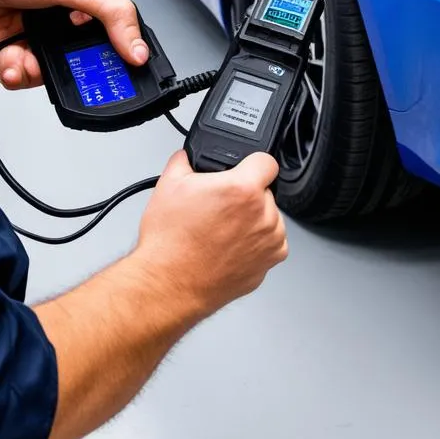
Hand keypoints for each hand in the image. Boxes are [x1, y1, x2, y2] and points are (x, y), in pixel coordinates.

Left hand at [0, 0, 149, 94]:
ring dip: (32, 70)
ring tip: (16, 57)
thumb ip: (106, 12)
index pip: (112, 21)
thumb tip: (135, 43)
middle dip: (70, 63)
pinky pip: (24, 81)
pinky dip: (10, 76)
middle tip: (56, 58)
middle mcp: (58, 16)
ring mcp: (36, 39)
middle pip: (84, 54)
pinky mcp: (13, 59)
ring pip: (53, 73)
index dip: (118, 43)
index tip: (125, 61)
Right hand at [134, 150, 287, 316]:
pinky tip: (230, 245)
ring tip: (221, 230)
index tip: (244, 170)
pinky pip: (271, 242)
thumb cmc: (169, 243)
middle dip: (246, 194)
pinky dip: (256, 243)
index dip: (252, 163)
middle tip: (220, 207)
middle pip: (265, 191)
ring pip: (269, 216)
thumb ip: (186, 159)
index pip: (266, 161)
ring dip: (253, 219)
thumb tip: (190, 155)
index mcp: (243, 189)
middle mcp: (263, 214)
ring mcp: (270, 240)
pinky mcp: (270, 261)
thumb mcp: (169, 185)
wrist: (168, 283)